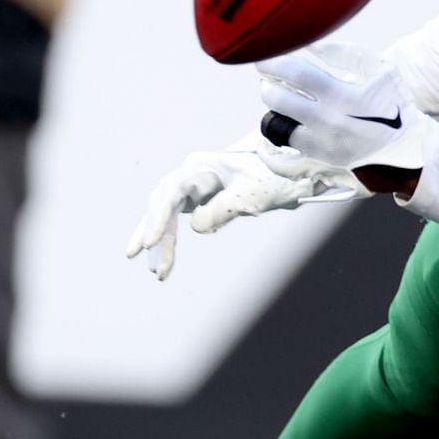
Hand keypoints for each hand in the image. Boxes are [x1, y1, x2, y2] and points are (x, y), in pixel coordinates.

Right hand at [125, 134, 366, 280]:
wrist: (286, 173)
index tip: (152, 240)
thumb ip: (224, 209)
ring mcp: (190, 188)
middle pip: (162, 205)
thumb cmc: (271, 179)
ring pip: (166, 217)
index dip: (159, 216)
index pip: (171, 191)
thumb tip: (196, 227)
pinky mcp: (194, 202)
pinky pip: (175, 223)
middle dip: (155, 235)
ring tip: (158, 272)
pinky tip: (158, 261)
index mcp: (201, 166)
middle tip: (156, 267)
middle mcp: (190, 174)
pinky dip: (167, 241)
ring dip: (161, 244)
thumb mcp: (251, 195)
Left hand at [256, 41, 438, 172]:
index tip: (265, 58)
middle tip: (269, 79)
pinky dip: (272, 152)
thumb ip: (345, 53)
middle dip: (269, 85)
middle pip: (279, 99)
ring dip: (273, 111)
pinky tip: (270, 141)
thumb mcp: (380, 70)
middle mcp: (328, 122)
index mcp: (343, 96)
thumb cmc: (394, 105)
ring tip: (280, 103)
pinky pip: (283, 163)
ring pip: (277, 127)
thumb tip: (312, 45)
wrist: (408, 149)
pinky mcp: (320, 163)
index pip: (297, 73)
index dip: (275, 62)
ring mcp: (322, 146)